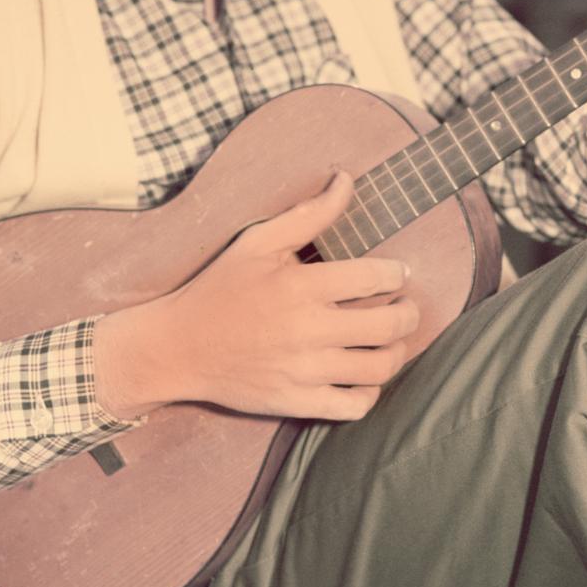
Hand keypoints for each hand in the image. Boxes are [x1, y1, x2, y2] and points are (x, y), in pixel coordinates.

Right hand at [95, 170, 420, 420]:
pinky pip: (353, 407)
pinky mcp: (295, 402)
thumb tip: (347, 180)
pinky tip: (366, 378)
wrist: (177, 347)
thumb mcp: (258, 242)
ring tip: (393, 341)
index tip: (399, 274)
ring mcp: (303, 371)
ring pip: (378, 368)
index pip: (375, 279)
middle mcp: (308, 330)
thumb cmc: (220, 289)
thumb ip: (309, 214)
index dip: (397, 274)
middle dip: (408, 314)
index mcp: (302, 287)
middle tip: (406, 307)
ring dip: (397, 352)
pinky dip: (370, 393)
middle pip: (388, 326)